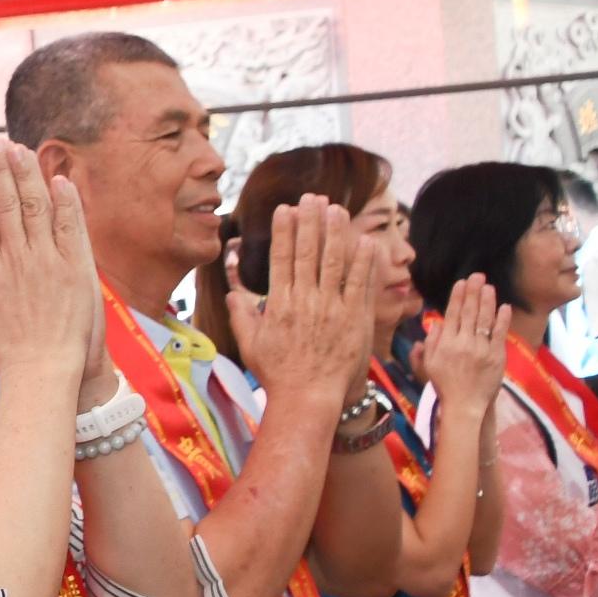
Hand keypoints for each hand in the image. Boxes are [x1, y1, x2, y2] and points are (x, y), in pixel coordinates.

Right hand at [0, 139, 94, 386]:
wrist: (42, 371)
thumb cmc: (6, 351)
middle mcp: (15, 258)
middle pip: (7, 203)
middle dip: (3, 169)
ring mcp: (46, 260)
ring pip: (35, 207)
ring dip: (28, 175)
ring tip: (22, 149)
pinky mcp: (74, 268)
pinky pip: (69, 227)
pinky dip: (65, 202)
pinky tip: (59, 179)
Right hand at [229, 197, 378, 408]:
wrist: (309, 398)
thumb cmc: (278, 374)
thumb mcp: (251, 344)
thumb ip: (242, 315)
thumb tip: (231, 293)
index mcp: (280, 304)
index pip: (282, 258)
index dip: (284, 230)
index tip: (286, 209)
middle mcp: (305, 301)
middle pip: (308, 252)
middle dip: (310, 221)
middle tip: (313, 198)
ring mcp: (332, 309)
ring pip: (335, 262)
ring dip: (336, 233)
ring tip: (337, 209)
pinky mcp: (355, 319)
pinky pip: (361, 284)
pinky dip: (364, 262)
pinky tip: (366, 241)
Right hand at [409, 274, 506, 420]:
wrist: (465, 405)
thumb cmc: (445, 385)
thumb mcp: (429, 365)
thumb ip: (431, 343)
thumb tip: (435, 324)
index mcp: (446, 344)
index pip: (452, 315)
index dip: (457, 297)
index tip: (461, 283)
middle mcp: (463, 343)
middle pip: (469, 313)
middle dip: (473, 292)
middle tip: (477, 276)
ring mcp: (481, 349)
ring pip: (484, 320)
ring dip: (487, 301)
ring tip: (488, 286)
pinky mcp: (496, 356)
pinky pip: (500, 334)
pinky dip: (502, 319)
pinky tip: (504, 306)